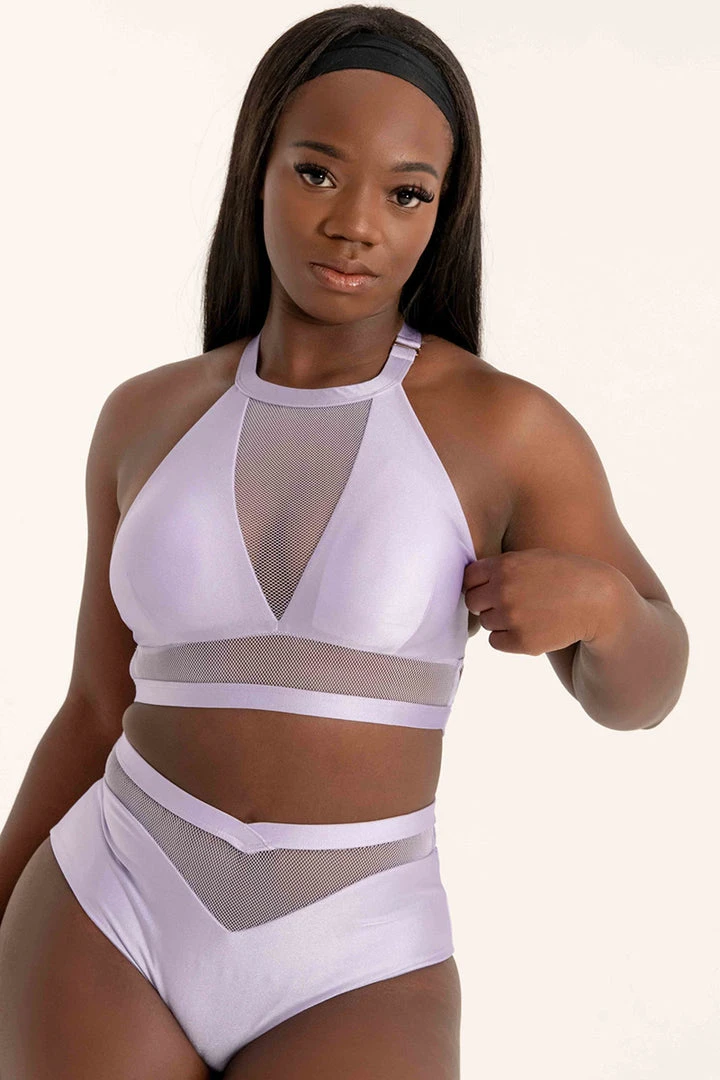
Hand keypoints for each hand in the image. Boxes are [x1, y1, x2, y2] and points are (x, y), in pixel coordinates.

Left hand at [462, 547, 623, 654]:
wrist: (598, 601)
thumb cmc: (567, 575)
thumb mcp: (533, 558)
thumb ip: (502, 566)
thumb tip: (471, 580)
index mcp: (504, 566)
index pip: (469, 578)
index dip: (479, 583)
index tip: (491, 587)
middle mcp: (503, 591)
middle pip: (473, 602)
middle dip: (486, 603)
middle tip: (509, 603)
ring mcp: (512, 617)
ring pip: (486, 623)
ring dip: (499, 621)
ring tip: (527, 614)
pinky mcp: (522, 642)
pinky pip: (496, 642)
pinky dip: (508, 639)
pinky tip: (529, 628)